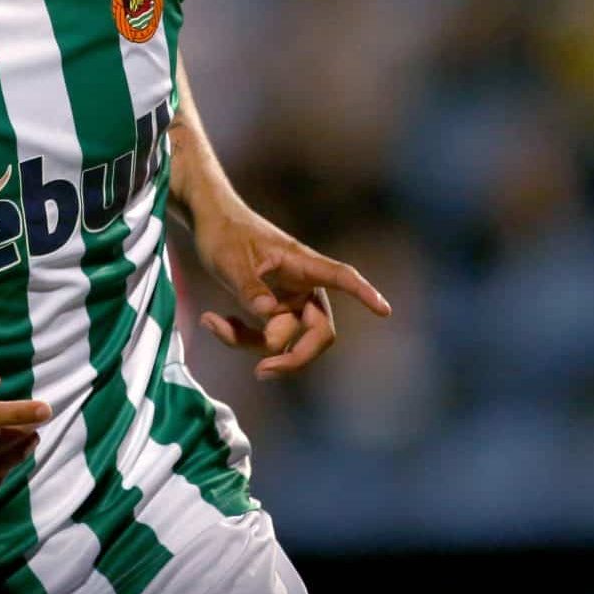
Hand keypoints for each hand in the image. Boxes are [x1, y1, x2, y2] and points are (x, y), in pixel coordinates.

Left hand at [195, 207, 391, 379]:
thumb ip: (250, 289)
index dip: (363, 293)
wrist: (209, 222)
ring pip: (284, 339)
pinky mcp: (271, 310)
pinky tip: (214, 320)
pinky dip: (239, 335)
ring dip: (248, 342)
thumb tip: (269, 318)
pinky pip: (263, 335)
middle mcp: (303, 285)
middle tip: (262, 371)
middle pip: (318, 331)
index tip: (384, 310)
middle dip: (294, 356)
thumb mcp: (230, 260)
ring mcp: (288, 300)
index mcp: (302, 263)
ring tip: (212, 322)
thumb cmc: (224, 232)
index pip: (341, 277)